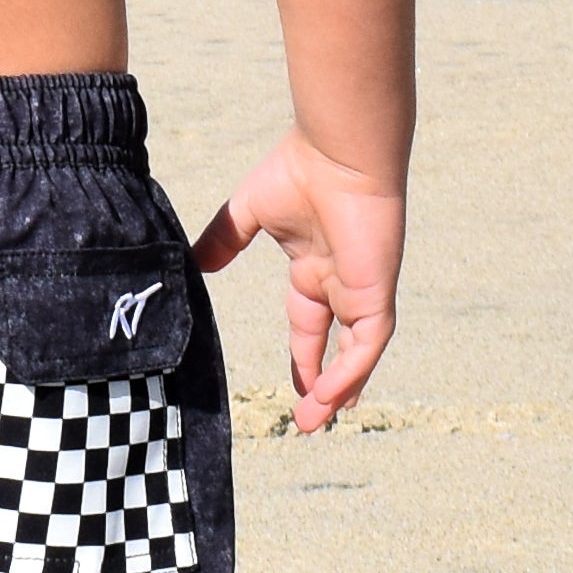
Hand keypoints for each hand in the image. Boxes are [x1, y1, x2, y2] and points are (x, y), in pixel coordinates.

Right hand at [195, 134, 402, 432]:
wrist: (339, 152)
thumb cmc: (299, 170)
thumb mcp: (248, 211)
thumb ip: (223, 239)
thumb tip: (195, 263)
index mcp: (315, 266)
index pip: (310, 323)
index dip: (303, 357)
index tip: (292, 387)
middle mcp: (341, 283)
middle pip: (335, 348)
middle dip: (322, 385)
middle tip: (307, 421)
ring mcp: (361, 289)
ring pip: (356, 355)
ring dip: (338, 389)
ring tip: (317, 421)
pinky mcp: (376, 292)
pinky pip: (367, 345)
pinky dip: (350, 371)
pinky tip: (332, 395)